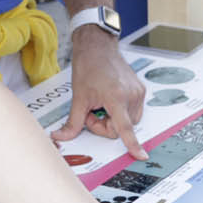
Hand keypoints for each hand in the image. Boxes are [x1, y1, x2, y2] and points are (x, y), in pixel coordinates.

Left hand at [52, 31, 148, 157]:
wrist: (97, 46)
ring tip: (101, 102)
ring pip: (128, 120)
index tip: (141, 156)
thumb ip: (73, 122)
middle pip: (121, 128)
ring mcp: (138, 92)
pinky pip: (132, 110)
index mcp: (116, 97)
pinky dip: (120, 110)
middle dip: (105, 125)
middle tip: (92, 110)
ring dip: (113, 118)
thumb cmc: (88, 67)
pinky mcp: (140, 89)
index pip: (125, 128)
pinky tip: (110, 98)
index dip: (133, 144)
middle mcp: (131, 95)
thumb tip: (61, 137)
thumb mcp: (78, 97)